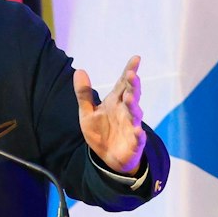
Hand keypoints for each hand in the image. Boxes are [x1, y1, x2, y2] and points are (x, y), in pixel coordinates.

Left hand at [75, 55, 146, 173]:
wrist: (108, 158)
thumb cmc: (101, 132)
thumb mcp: (87, 113)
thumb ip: (84, 94)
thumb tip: (79, 70)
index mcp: (115, 102)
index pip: (123, 83)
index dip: (129, 70)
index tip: (136, 58)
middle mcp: (126, 111)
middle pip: (132, 95)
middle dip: (133, 85)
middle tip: (131, 74)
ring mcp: (132, 126)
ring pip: (135, 114)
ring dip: (134, 106)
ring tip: (130, 98)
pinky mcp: (135, 142)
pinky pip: (138, 137)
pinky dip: (138, 134)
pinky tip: (137, 130)